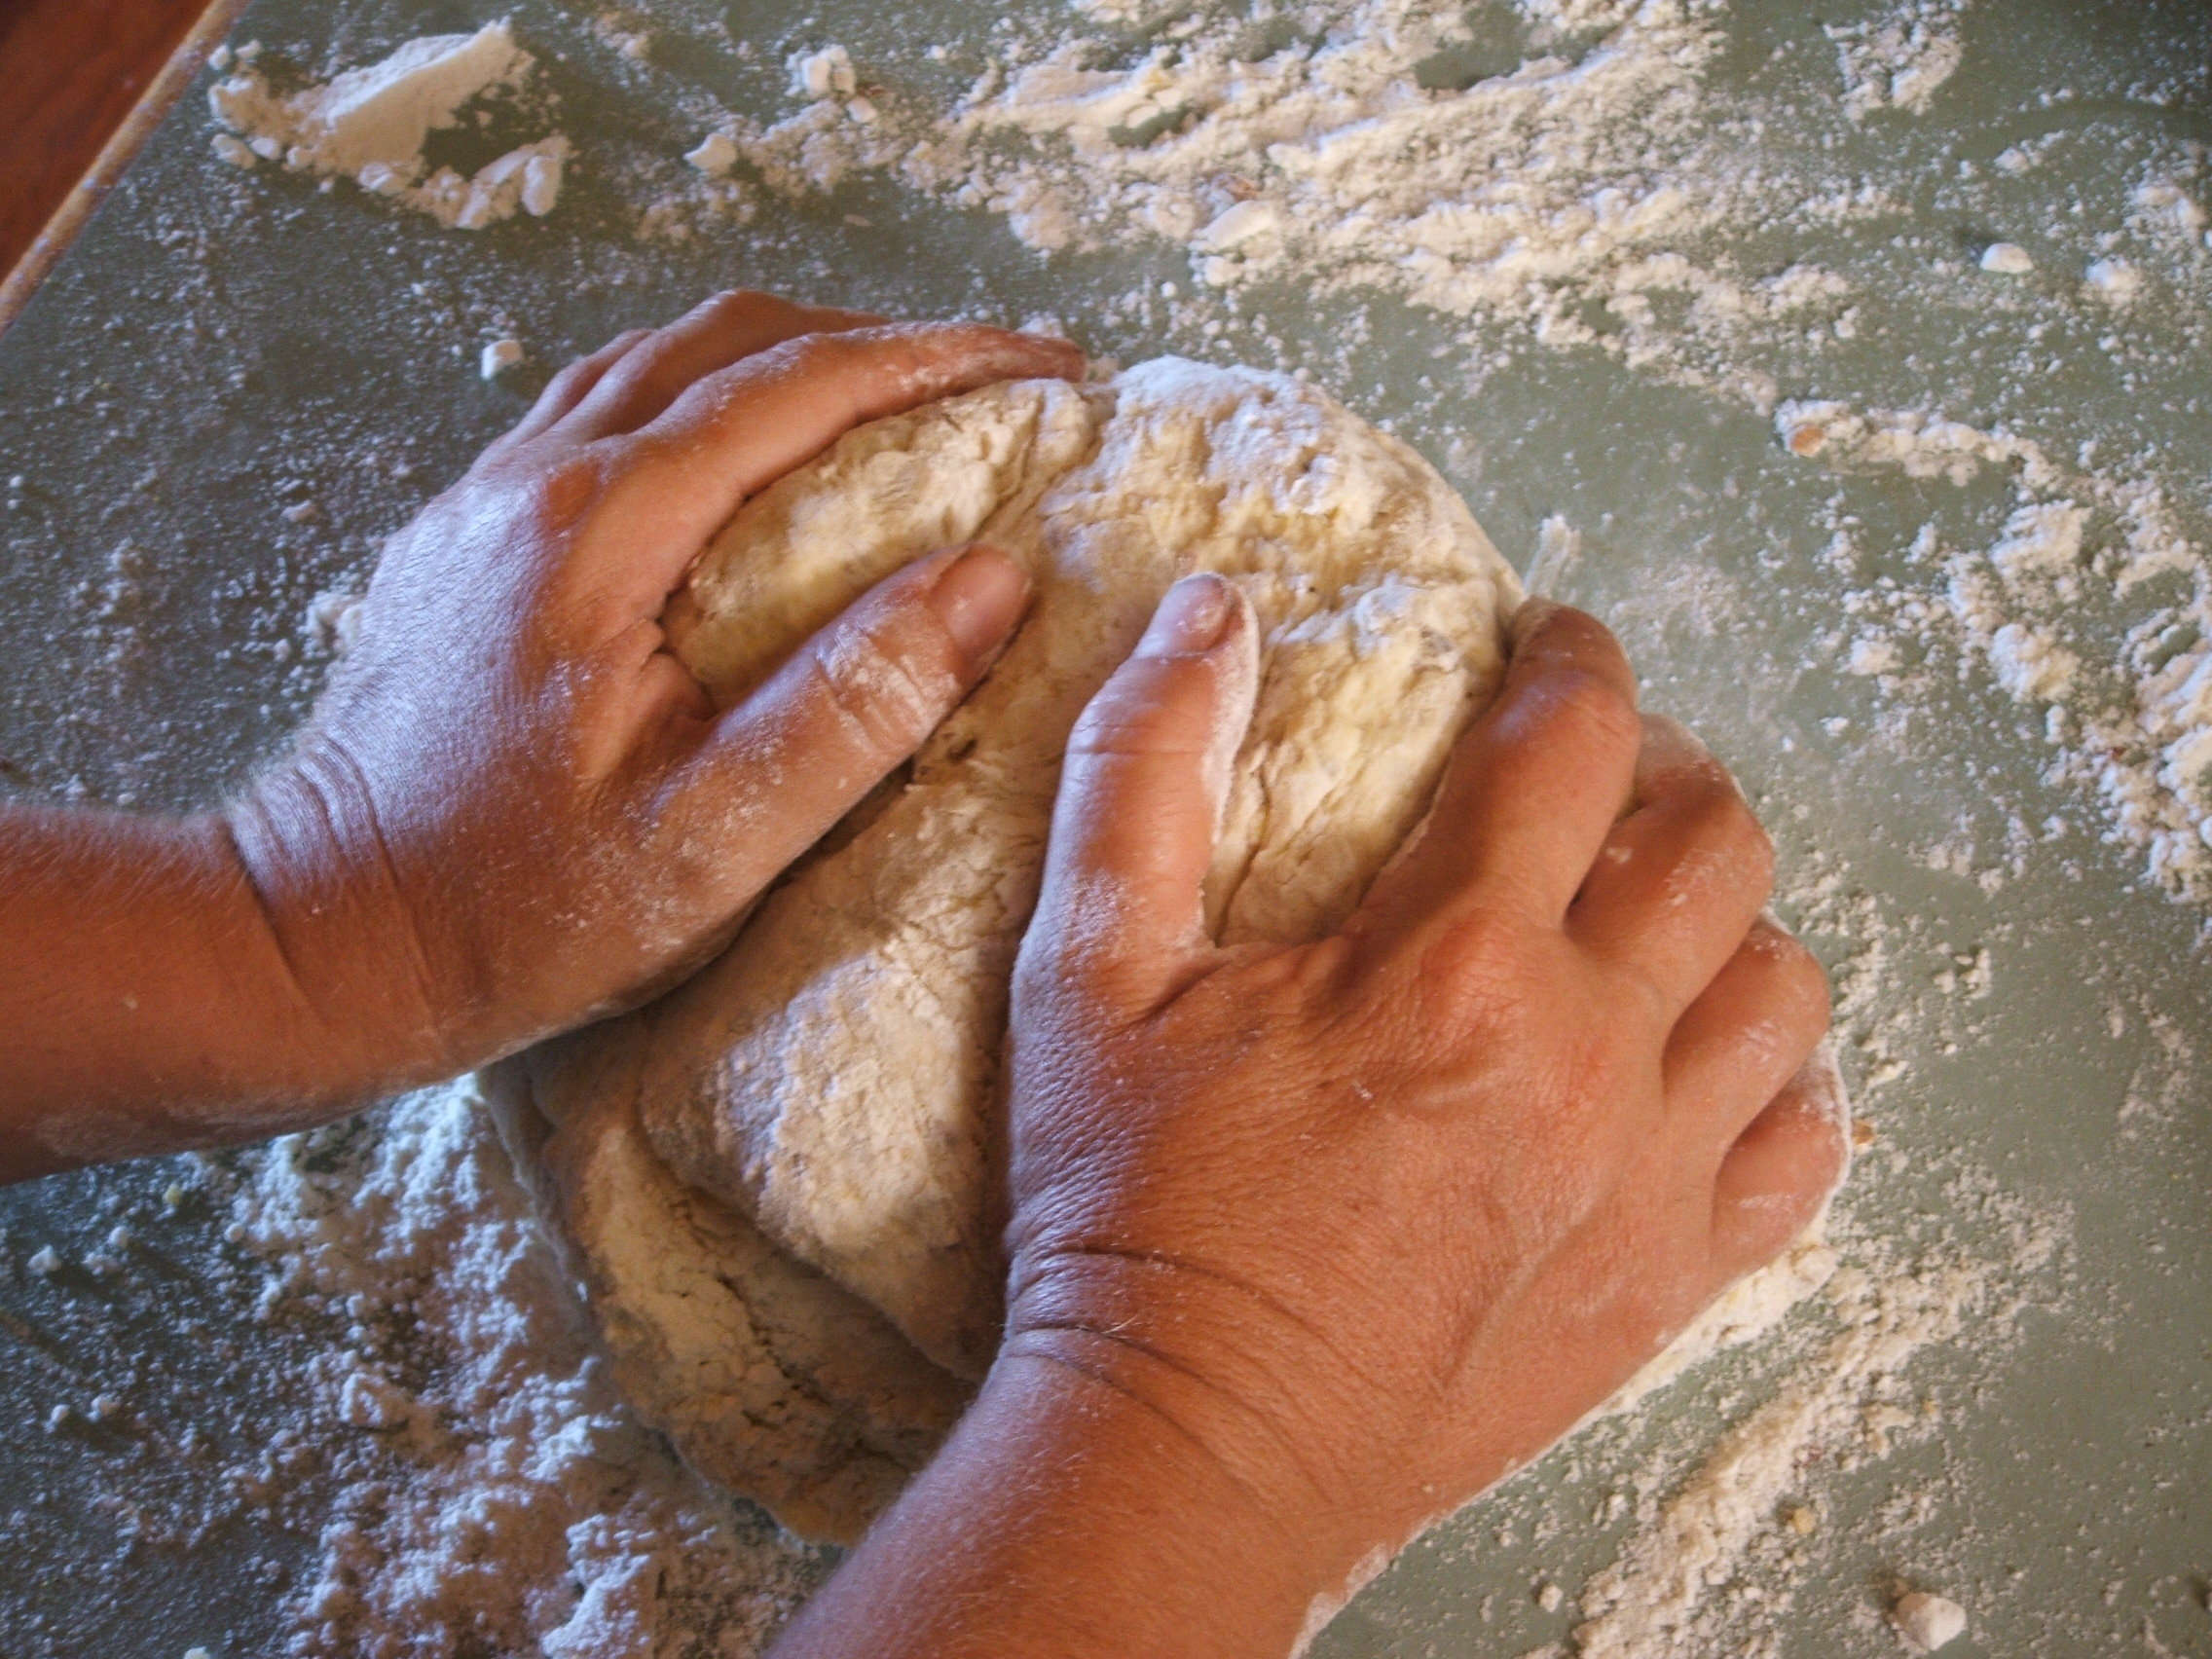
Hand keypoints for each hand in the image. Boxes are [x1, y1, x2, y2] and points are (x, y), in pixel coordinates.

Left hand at [228, 291, 1082, 1094]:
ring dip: (795, 359)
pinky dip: (714, 398)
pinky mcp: (469, 536)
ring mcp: (491, 498)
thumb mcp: (708, 841)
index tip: (1050, 371)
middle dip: (880, 341)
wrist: (318, 940)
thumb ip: (850, 706)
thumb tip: (989, 581)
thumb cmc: (513, 912)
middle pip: (731, 339)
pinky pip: (608, 410)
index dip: (939, 362)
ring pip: (663, 360)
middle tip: (998, 380)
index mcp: (602, 529)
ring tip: (904, 403)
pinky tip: (762, 460)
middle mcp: (539, 479)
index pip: (799, 386)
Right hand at [1001, 579, 1844, 1603]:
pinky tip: (1710, 1068)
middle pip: (1717, 841)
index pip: (1576, 737)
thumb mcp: (1087, 972)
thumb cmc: (1133, 1212)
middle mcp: (1583, 1049)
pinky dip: (1782, 1081)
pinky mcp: (1665, 1279)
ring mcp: (1644, 1173)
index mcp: (1453, 955)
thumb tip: (1206, 617)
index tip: (1557, 648)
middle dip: (1670, 772)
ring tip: (1657, 917)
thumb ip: (1142, 770)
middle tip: (1605, 778)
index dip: (1577, 660)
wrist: (1193, 1442)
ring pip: (1782, 984)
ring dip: (1731, 919)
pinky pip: (1803, 1149)